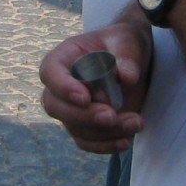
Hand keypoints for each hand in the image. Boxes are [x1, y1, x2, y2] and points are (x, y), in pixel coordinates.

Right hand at [38, 11, 152, 153]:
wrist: (132, 59)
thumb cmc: (123, 43)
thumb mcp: (128, 40)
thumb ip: (127, 55)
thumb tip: (127, 77)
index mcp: (64, 58)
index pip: (50, 72)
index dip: (62, 87)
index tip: (85, 97)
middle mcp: (61, 86)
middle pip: (55, 106)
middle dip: (83, 116)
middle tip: (111, 115)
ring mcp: (72, 108)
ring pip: (74, 128)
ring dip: (103, 132)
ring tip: (135, 122)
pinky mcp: (86, 125)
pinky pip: (87, 142)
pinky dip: (105, 145)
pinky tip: (126, 140)